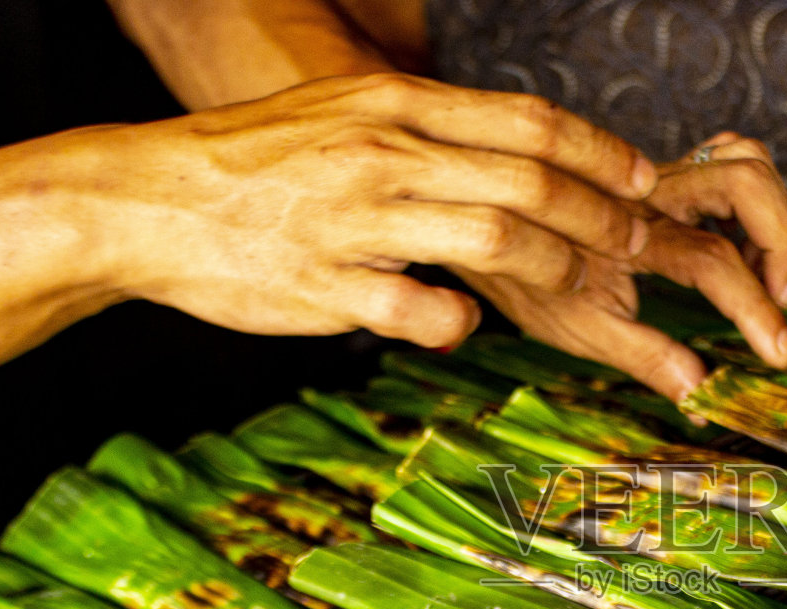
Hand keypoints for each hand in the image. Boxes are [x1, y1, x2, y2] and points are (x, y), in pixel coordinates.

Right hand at [99, 73, 660, 348]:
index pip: (525, 122)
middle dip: (601, 217)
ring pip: (496, 239)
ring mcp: (357, 223)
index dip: (599, 153)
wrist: (144, 200)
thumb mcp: (341, 117)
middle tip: (638, 244)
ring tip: (584, 286)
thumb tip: (503, 167)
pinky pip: (424, 312)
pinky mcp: (328, 289)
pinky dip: (460, 322)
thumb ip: (425, 138)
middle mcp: (384, 155)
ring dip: (557, 267)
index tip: (642, 179)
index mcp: (390, 106)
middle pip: (529, 181)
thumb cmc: (253, 165)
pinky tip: (463, 322)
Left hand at [461, 133, 786, 399]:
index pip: (713, 261)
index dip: (756, 310)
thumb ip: (647, 357)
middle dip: (783, 240)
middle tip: (782, 299)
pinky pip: (726, 158)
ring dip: (772, 216)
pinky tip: (743, 247)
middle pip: (745, 180)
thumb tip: (702, 396)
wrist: (478, 222)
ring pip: (743, 159)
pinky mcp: (663, 172)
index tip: (781, 356)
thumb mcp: (581, 329)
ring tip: (769, 276)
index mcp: (628, 233)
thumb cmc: (524, 278)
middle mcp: (648, 192)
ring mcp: (658, 176)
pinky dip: (752, 199)